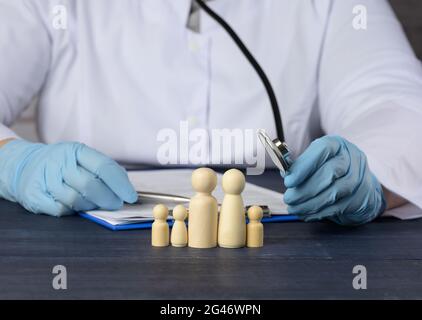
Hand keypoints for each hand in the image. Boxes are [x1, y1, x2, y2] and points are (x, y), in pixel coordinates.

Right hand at [0, 140, 136, 215]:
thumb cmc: (62, 164)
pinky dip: (73, 211)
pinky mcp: (34, 195)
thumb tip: (125, 189)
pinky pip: (60, 209)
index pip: (103, 167)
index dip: (120, 184)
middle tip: (116, 204)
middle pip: (90, 185)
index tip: (131, 197)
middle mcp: (59, 162)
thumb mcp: (81, 158)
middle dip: (108, 198)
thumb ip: (103, 170)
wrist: (23, 164)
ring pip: (76, 199)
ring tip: (95, 204)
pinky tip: (76, 206)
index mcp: (75, 151)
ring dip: (91, 206)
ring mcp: (45, 178)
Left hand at [283, 136, 385, 225]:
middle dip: (305, 188)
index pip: (323, 149)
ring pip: (334, 192)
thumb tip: (286, 174)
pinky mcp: (362, 197)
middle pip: (330, 172)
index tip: (289, 181)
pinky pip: (338, 207)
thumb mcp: (313, 162)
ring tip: (294, 208)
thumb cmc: (329, 171)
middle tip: (288, 198)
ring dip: (310, 204)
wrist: (359, 186)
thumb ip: (298, 166)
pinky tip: (306, 214)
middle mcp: (352, 157)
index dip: (305, 165)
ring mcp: (360, 177)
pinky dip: (318, 212)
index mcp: (337, 144)